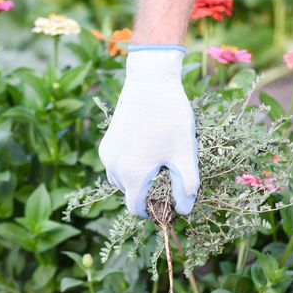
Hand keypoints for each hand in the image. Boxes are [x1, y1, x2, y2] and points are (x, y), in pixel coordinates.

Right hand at [99, 47, 199, 217]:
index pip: (137, 208)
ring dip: (139, 179)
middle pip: (130, 193)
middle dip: (148, 192)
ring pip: (123, 180)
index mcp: (131, 174)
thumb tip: (183, 209)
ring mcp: (107, 155)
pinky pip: (117, 165)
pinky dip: (131, 165)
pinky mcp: (107, 143)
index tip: (170, 202)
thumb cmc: (170, 116)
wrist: (150, 81)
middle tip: (170, 176)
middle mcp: (113, 168)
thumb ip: (186, 185)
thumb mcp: (184, 153)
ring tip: (160, 162)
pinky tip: (149, 149)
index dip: (154, 211)